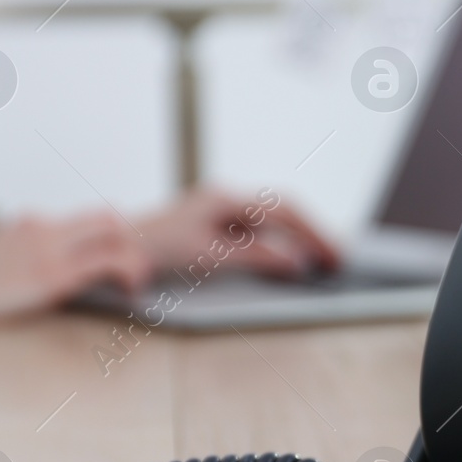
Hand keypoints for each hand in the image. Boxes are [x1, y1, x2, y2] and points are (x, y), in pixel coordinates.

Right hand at [0, 213, 151, 351]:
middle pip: (107, 219)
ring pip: (114, 237)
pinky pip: (106, 264)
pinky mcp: (53, 277)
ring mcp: (50, 250)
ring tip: (140, 282)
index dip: (111, 233)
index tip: (121, 254)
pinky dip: (129, 273)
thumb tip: (26, 247)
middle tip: (139, 268)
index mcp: (30, 224)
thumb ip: (15, 246)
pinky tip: (133, 291)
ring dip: (135, 259)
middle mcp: (44, 229)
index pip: (85, 217)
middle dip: (130, 241)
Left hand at [138, 188, 339, 277]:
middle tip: (339, 259)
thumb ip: (255, 257)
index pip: (284, 211)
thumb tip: (296, 261)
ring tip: (325, 260)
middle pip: (285, 210)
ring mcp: (224, 210)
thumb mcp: (210, 257)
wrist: (121, 246)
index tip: (333, 255)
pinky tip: (293, 261)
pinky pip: (260, 231)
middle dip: (314, 233)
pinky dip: (281, 245)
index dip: (313, 233)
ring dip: (300, 239)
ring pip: (274, 220)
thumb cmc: (158, 250)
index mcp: (227, 200)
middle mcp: (228, 199)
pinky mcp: (219, 225)